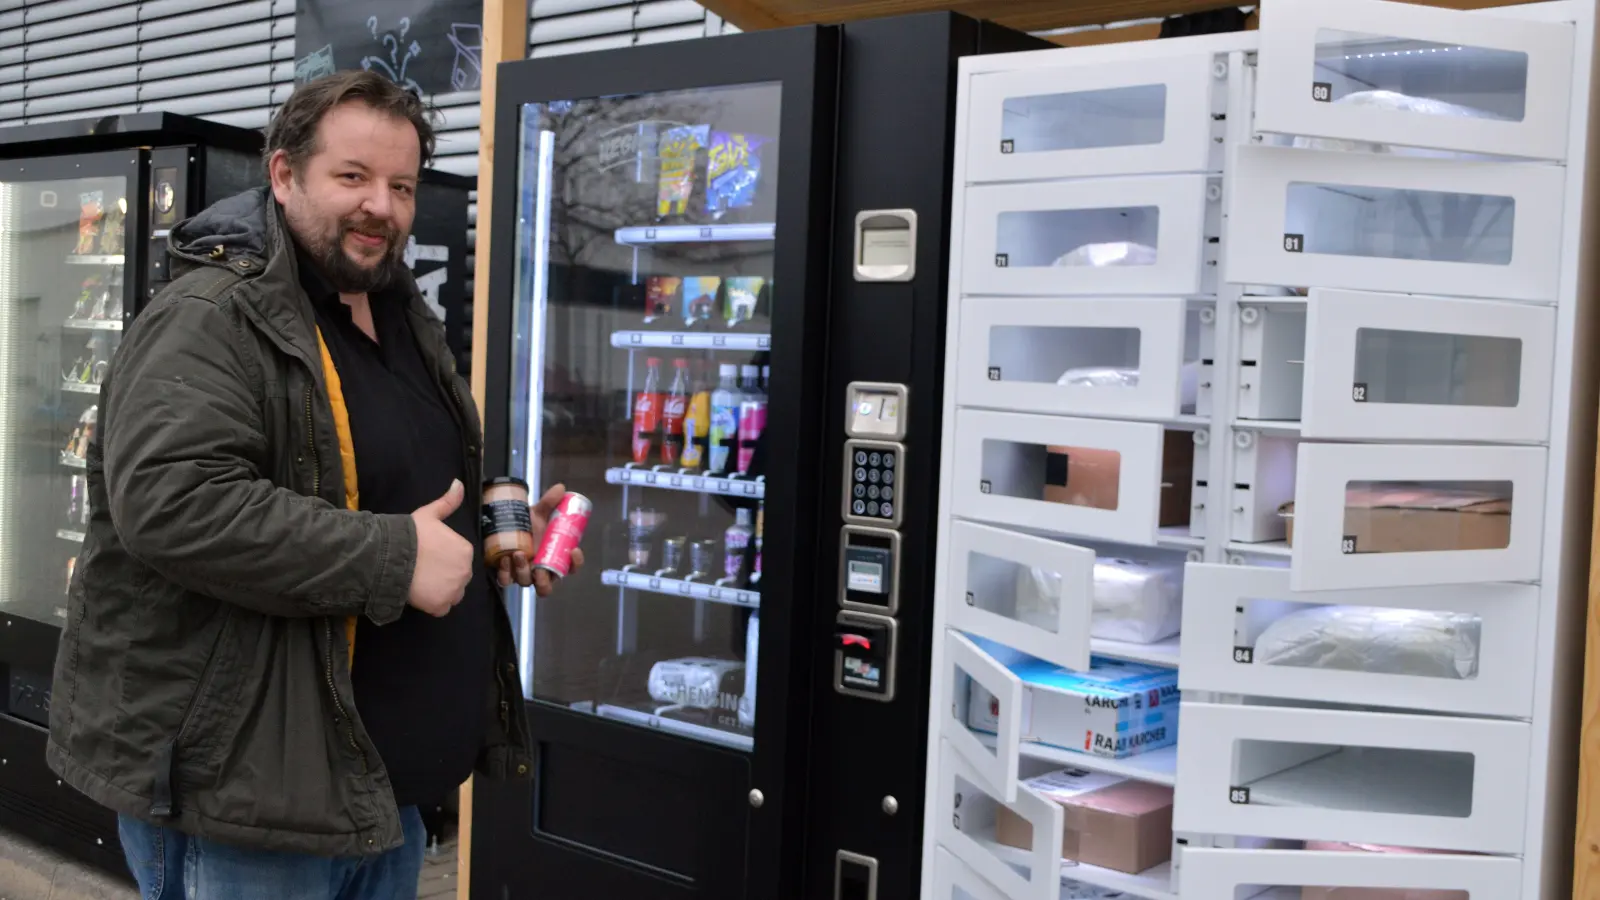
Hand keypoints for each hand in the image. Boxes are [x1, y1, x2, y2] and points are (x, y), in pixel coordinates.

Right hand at [408, 479, 473, 616]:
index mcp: (465, 550)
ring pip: (452, 594)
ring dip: (441, 591)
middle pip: (457, 577)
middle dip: (444, 576)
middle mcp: (465, 571)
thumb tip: (459, 483)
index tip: (428, 557)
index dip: (443, 559)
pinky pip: (441, 608)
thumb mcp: (429, 514)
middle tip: (423, 570)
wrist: (391, 557)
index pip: (459, 559)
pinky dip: (433, 605)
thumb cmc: (411, 535)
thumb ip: (447, 502)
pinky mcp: (441, 605)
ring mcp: (454, 590)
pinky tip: (420, 595)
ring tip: (421, 582)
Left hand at [497, 482, 584, 595]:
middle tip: (540, 568)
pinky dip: (505, 573)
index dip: (575, 563)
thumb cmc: (528, 522)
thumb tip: (560, 488)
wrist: (507, 524)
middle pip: (547, 587)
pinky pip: (506, 580)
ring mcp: (523, 574)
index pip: (570, 568)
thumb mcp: (539, 512)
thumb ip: (550, 501)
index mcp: (554, 558)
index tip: (574, 550)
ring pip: (526, 583)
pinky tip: (504, 559)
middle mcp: (540, 571)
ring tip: (517, 553)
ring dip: (523, 571)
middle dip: (545, 580)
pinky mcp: (506, 573)